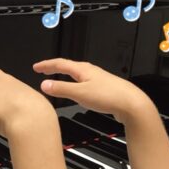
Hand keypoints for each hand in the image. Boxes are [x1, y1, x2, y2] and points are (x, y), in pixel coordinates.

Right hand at [33, 58, 150, 122]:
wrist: (131, 104)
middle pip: (68, 67)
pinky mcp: (103, 89)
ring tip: (57, 80)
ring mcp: (97, 80)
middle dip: (54, 68)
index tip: (36, 67)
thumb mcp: (80, 94)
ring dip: (64, 76)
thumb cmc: (109, 96)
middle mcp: (90, 72)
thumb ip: (61, 89)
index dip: (46, 65)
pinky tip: (76, 92)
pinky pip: (83, 83)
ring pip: (77, 75)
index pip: (60, 64)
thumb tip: (45, 84)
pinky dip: (74, 85)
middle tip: (43, 70)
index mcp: (83, 70)